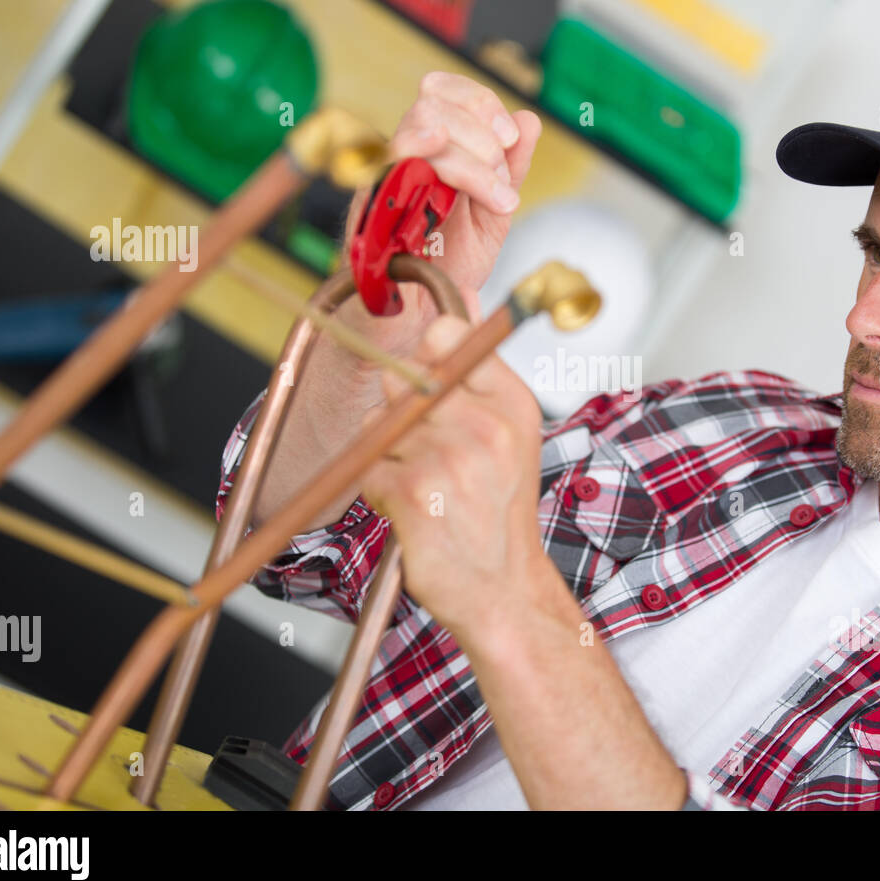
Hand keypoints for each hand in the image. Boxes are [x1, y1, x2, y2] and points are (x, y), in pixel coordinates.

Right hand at [335, 72, 542, 358]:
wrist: (420, 318)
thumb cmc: (447, 266)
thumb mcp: (491, 216)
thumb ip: (510, 170)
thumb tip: (530, 121)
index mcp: (434, 150)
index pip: (444, 90)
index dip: (479, 101)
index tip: (510, 135)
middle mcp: (404, 157)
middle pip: (430, 104)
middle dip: (480, 134)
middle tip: (502, 178)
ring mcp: (384, 180)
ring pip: (415, 132)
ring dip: (467, 160)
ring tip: (495, 199)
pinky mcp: (368, 208)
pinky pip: (387, 171)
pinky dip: (422, 167)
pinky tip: (450, 184)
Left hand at [359, 314, 559, 639]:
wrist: (502, 587)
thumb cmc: (499, 508)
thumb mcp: (510, 428)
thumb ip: (482, 363)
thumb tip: (465, 292)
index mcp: (512, 402)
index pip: (449, 334)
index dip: (428, 357)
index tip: (435, 385)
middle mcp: (485, 426)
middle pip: (405, 379)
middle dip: (404, 414)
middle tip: (436, 454)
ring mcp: (448, 460)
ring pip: (380, 425)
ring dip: (390, 455)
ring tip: (427, 485)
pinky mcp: (412, 494)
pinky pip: (368, 466)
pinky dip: (379, 489)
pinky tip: (412, 508)